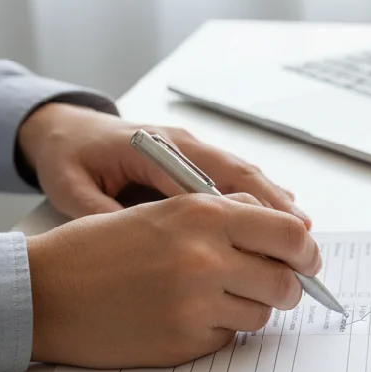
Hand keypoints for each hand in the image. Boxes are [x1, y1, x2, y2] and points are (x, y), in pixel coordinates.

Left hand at [17, 102, 310, 226]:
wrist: (65, 129)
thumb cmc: (70, 158)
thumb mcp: (72, 189)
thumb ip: (102, 213)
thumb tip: (136, 242)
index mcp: (156, 148)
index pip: (213, 178)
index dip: (249, 206)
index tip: (273, 232)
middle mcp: (184, 145)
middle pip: (243, 174)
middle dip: (278, 207)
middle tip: (305, 241)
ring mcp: (194, 150)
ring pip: (247, 175)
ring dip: (276, 203)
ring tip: (304, 235)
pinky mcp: (197, 159)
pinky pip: (237, 178)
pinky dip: (263, 198)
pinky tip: (283, 221)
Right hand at [25, 193, 321, 368]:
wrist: (41, 292)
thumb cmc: (98, 250)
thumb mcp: (163, 211)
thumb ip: (225, 214)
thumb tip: (283, 230)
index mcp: (202, 215)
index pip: (289, 234)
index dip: (305, 251)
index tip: (307, 260)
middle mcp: (205, 257)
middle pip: (286, 283)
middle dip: (285, 288)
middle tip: (272, 286)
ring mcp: (195, 304)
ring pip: (262, 315)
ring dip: (248, 310)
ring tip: (211, 299)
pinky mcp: (184, 342)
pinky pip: (227, 339)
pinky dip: (216, 331)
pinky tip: (181, 318)